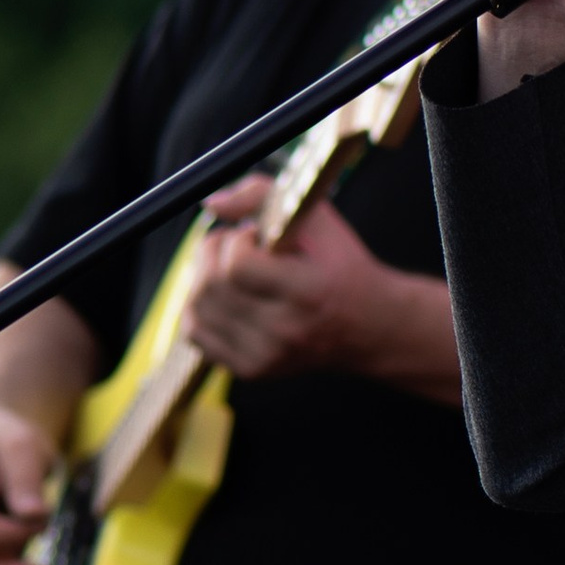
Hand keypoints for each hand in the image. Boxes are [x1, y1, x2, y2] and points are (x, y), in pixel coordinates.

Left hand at [183, 179, 460, 400]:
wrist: (368, 326)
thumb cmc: (340, 265)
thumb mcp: (316, 218)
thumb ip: (262, 195)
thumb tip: (212, 204)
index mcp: (308, 293)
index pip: (238, 266)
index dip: (235, 241)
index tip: (253, 235)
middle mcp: (286, 332)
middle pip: (211, 287)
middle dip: (213, 253)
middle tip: (234, 245)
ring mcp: (266, 356)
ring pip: (196, 309)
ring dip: (203, 278)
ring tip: (229, 268)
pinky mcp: (251, 370)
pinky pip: (196, 334)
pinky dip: (198, 309)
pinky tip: (223, 295)